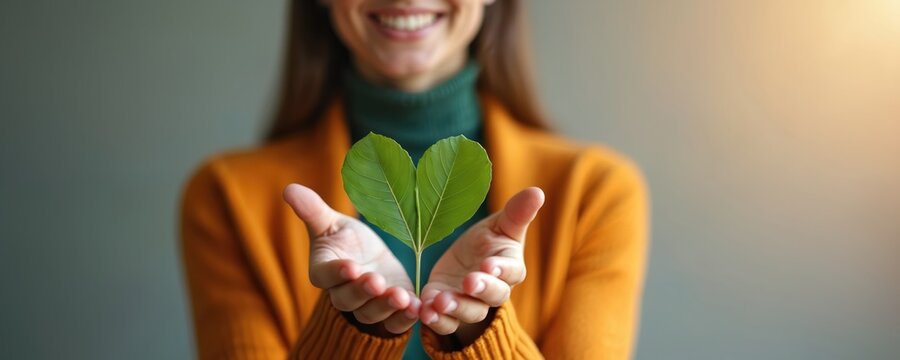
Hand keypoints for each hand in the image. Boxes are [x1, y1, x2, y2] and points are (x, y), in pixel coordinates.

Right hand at [283, 184, 419, 333]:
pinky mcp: (390, 313)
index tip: (351, 266)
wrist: (371, 257)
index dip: (338, 273)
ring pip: (372, 313)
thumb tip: (289, 188)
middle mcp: (343, 294)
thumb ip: (312, 210)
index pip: (327, 276)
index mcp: (325, 272)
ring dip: (386, 307)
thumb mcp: (331, 222)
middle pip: (349, 299)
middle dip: (363, 291)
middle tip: (377, 282)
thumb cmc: (345, 239)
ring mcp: (368, 306)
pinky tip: (418, 308)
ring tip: (401, 297)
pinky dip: (405, 318)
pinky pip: (395, 322)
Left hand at [419, 187, 544, 336]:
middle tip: (467, 282)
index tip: (488, 265)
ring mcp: (469, 305)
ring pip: (467, 313)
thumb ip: (517, 214)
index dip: (500, 270)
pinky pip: (444, 323)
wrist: (463, 265)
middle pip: (492, 297)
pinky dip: (435, 320)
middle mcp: (492, 292)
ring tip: (439, 302)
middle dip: (480, 290)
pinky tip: (423, 311)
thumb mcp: (500, 226)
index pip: (510, 272)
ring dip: (454, 308)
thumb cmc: (487, 243)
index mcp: (508, 269)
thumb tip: (538, 192)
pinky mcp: (447, 313)